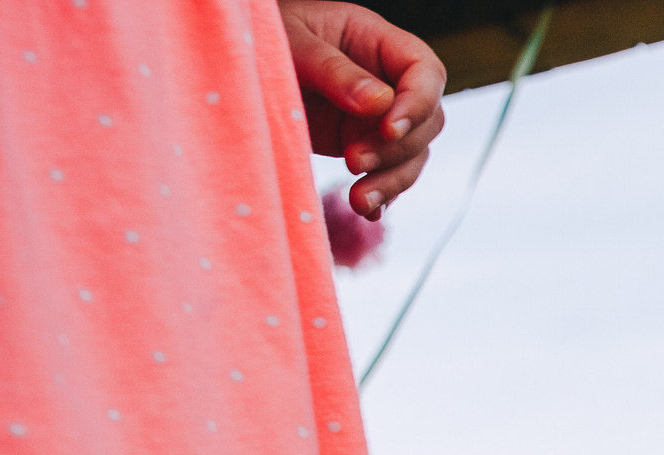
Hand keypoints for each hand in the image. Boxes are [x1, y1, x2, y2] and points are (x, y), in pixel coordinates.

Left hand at [279, 1, 446, 218]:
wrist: (236, 64)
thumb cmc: (261, 35)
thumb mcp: (293, 42)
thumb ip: (334, 70)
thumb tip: (379, 104)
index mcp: (377, 42)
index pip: (425, 73)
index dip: (417, 104)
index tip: (388, 129)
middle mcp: (388, 81)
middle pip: (426, 122)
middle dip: (396, 150)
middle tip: (353, 161)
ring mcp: (377, 117)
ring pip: (413, 156)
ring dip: (391, 182)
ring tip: (358, 200)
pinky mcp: (363, 145)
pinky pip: (389, 175)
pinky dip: (381, 196)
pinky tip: (367, 210)